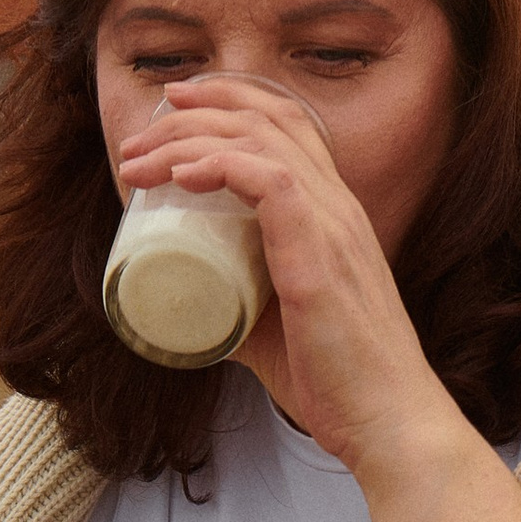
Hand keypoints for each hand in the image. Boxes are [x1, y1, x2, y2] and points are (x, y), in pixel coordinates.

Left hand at [114, 73, 455, 482]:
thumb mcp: (270, 333)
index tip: (173, 109)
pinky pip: (271, 182)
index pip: (286, 123)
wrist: (384, 420)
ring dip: (189, 140)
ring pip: (261, 141)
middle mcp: (337, 205)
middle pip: (267, 117)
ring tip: (136, 161)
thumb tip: (186, 313)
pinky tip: (182, 175)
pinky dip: (222, 166)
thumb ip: (236, 310)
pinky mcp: (321, 255)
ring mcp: (332, 225)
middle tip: (137, 138)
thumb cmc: (334, 382)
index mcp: (331, 213)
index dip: (229, 101)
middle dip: (193, 113)